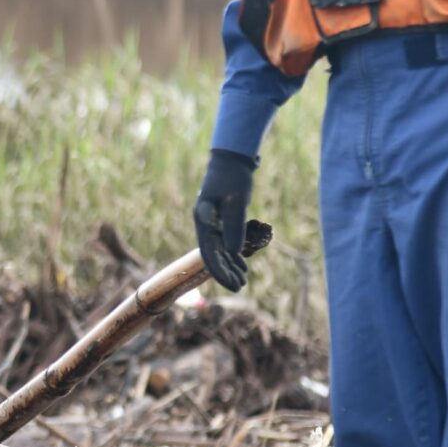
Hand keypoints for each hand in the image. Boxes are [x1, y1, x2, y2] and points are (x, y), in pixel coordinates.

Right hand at [193, 149, 258, 290]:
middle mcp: (205, 223)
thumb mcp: (236, 201)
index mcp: (204, 220)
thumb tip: (234, 252)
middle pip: (213, 255)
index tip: (232, 285)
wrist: (232, 159)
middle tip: (240, 287)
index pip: (209, 253)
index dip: (220, 271)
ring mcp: (212, 222)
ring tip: (243, 280)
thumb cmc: (233, 178)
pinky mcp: (221, 219)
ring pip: (220, 250)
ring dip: (230, 265)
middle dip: (225, 272)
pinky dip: (234, 254)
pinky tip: (243, 264)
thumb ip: (234, 226)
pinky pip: (226, 241)